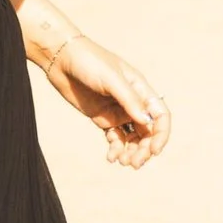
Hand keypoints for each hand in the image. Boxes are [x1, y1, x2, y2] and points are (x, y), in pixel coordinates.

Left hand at [39, 28, 170, 168]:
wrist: (61, 58)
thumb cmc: (89, 61)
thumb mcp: (111, 78)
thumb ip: (129, 99)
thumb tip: (148, 122)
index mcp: (140, 89)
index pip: (160, 115)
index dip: (161, 134)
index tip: (154, 151)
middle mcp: (132, 102)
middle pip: (147, 131)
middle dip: (144, 149)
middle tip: (134, 163)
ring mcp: (117, 111)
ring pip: (133, 138)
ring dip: (132, 152)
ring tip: (123, 162)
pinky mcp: (102, 118)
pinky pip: (115, 138)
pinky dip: (116, 149)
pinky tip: (111, 157)